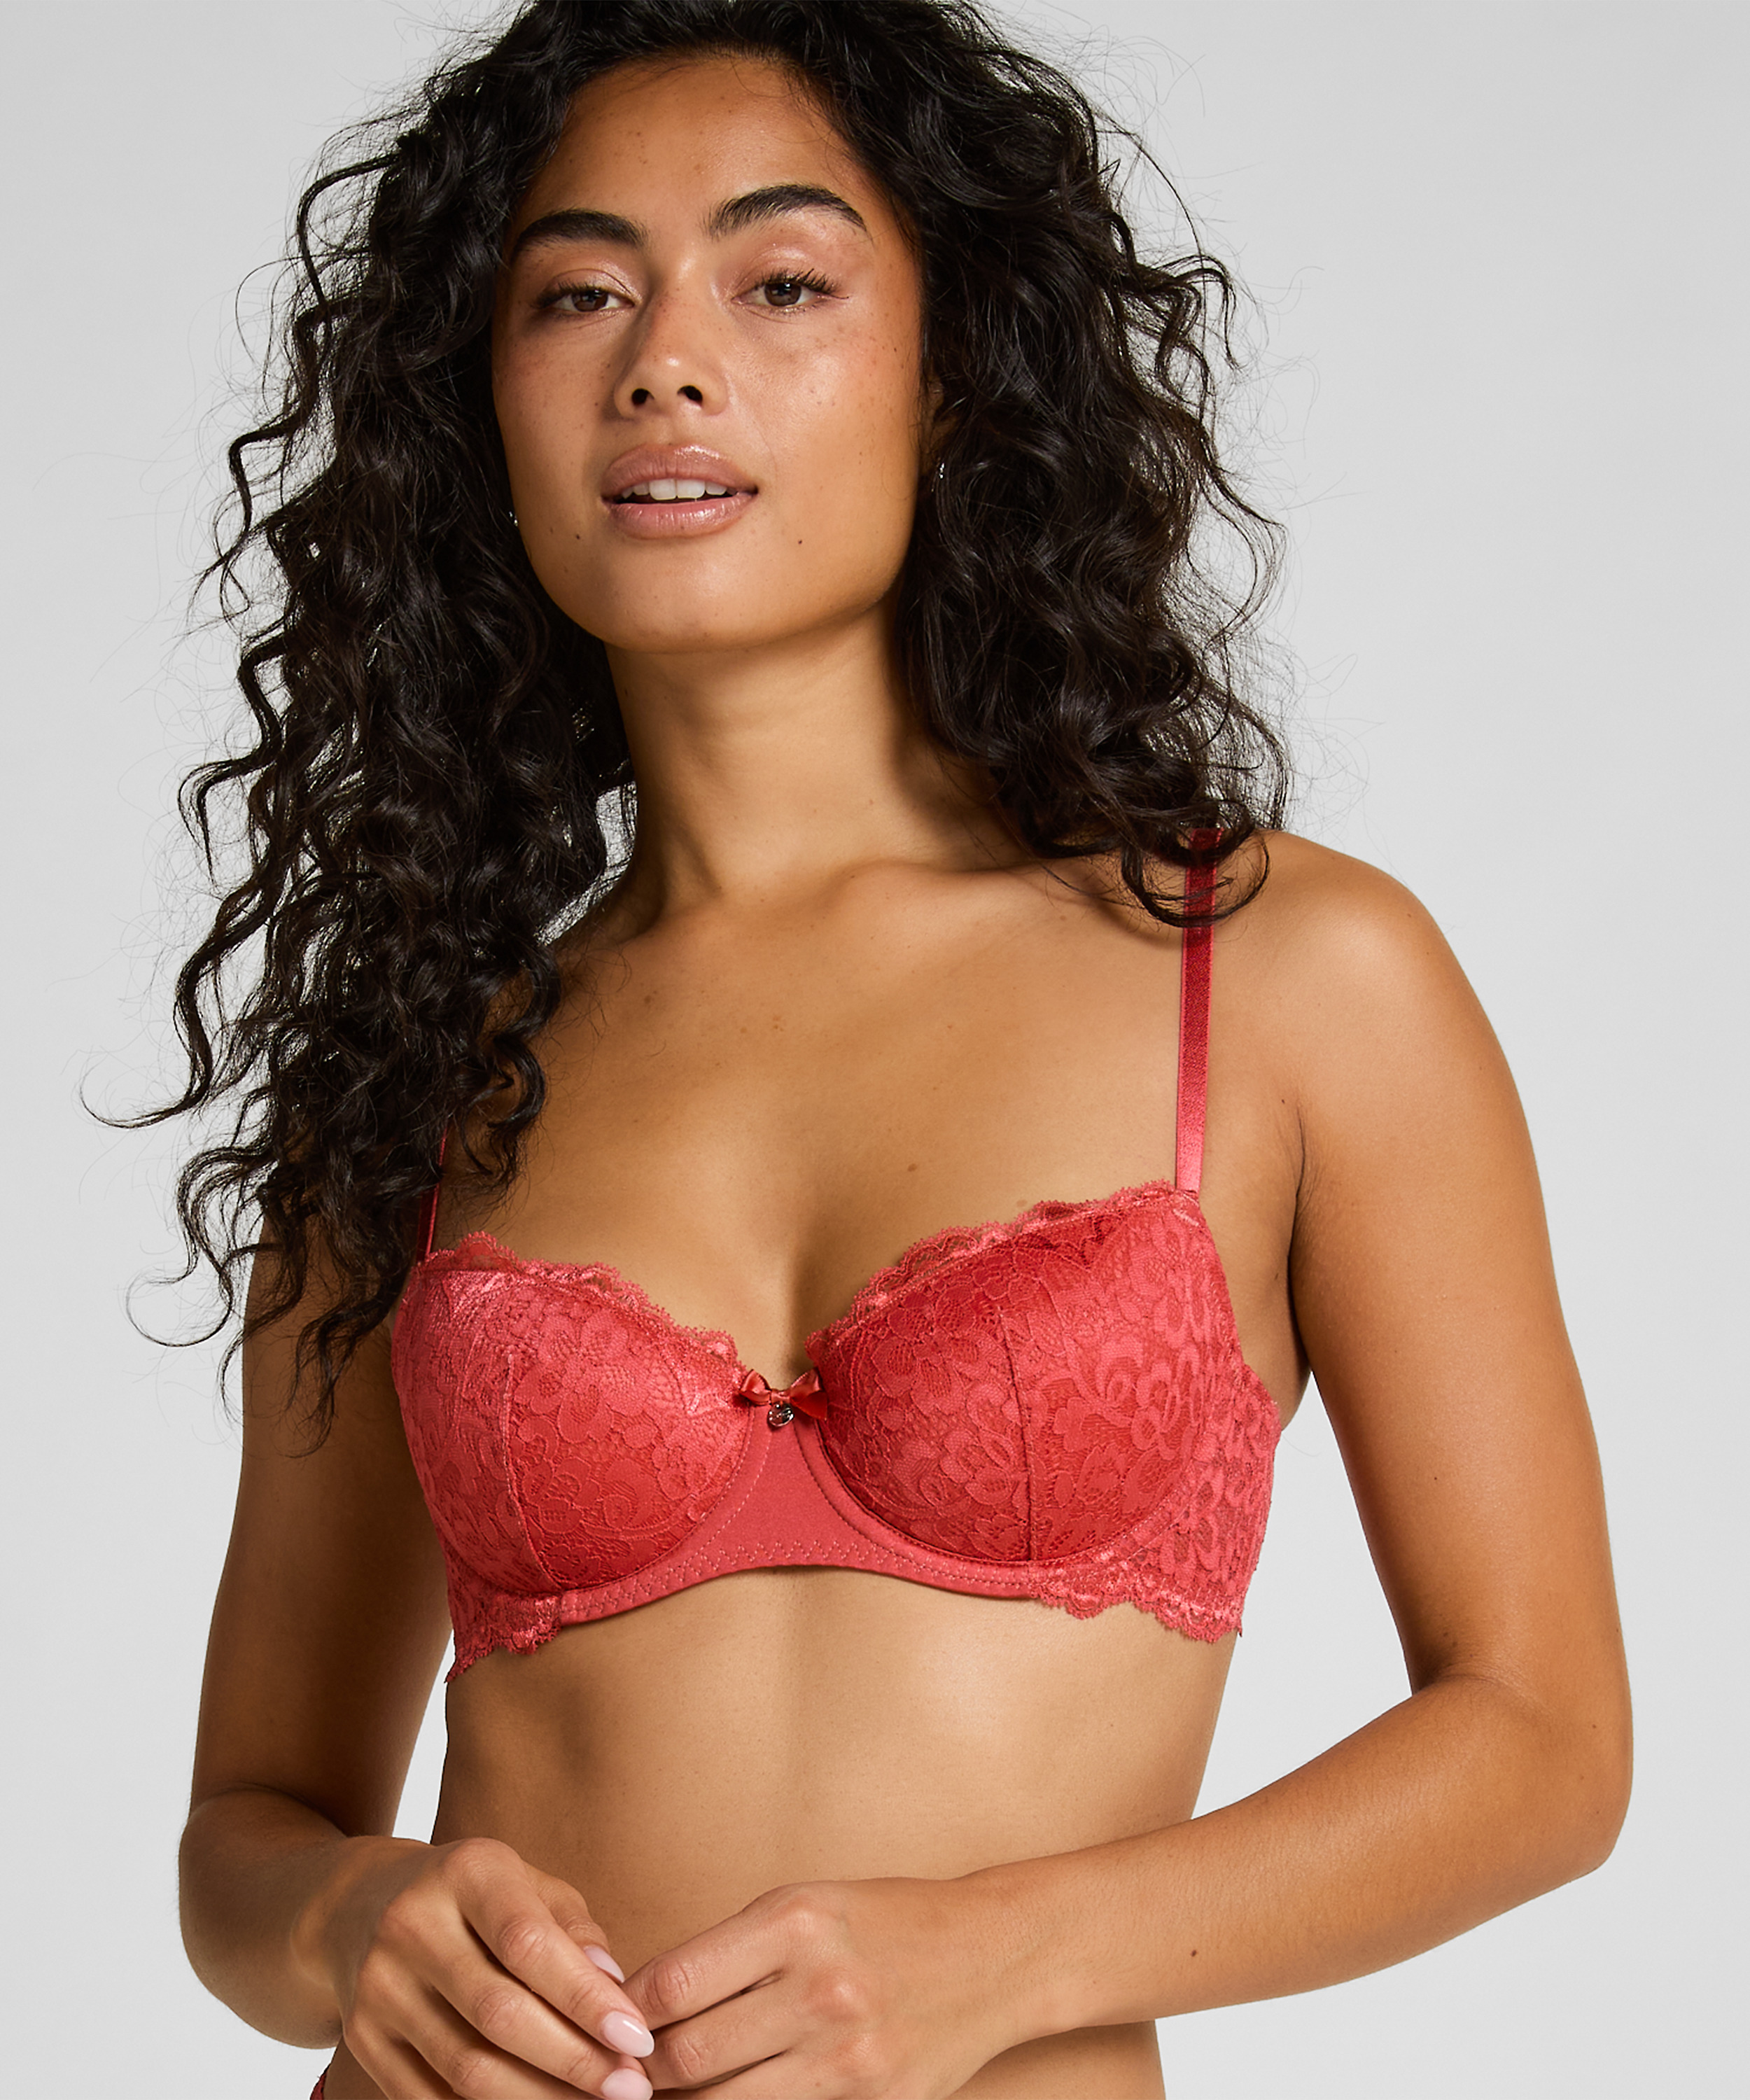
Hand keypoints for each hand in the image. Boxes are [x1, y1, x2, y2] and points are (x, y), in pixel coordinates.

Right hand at [303, 1834, 658, 2098]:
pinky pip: (431, 2097)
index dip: (585, 1998)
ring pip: (466, 2067)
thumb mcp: (528, 1884)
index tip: (637, 2039)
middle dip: (573, 2061)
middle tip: (631, 2089)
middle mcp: (413, 1926)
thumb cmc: (475, 1896)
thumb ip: (574, 1929)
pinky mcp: (363, 2039)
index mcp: (466, 1872)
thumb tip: (615, 1987)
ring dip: (539, 2098)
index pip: (528, 1943)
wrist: (360, 1906)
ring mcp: (380, 1987)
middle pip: (499, 2014)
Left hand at [621, 1876, 1027, 2098]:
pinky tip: (737, 2096)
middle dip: (644, 2072)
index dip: (626, 2015)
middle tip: (626, 2073)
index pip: (672, 1985)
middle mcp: (821, 1988)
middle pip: (688, 2057)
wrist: (994, 1955)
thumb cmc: (887, 1923)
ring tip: (672, 2090)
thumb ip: (729, 1952)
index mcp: (796, 1922)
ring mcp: (849, 2056)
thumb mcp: (806, 1906)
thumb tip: (641, 2006)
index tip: (611, 2025)